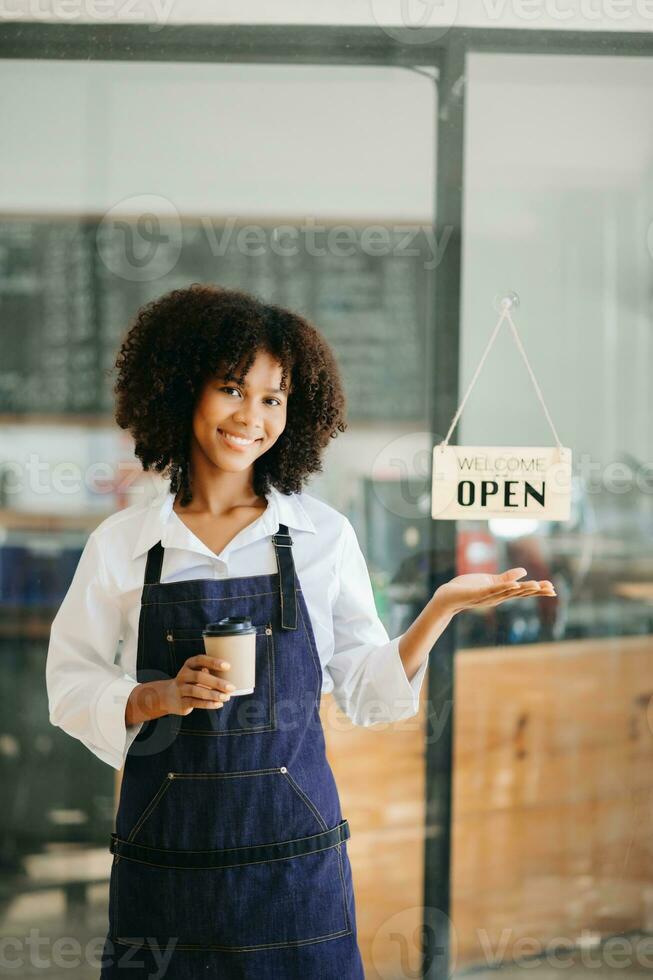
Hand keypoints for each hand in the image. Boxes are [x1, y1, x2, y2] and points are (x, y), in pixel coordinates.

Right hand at [163, 655, 235, 716]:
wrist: (168, 696)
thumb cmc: (191, 682)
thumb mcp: (197, 672)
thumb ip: (211, 672)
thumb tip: (235, 675)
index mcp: (189, 664)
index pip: (200, 660)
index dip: (213, 662)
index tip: (228, 666)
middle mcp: (183, 675)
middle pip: (199, 676)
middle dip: (216, 682)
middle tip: (231, 687)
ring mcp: (180, 689)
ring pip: (196, 690)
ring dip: (213, 694)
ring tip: (226, 697)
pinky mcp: (181, 702)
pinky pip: (195, 702)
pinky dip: (208, 704)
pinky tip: (218, 704)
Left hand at [435, 567, 555, 615]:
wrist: (447, 597)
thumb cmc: (467, 589)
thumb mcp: (490, 581)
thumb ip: (506, 577)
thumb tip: (524, 572)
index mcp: (501, 594)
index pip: (523, 591)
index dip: (537, 590)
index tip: (553, 588)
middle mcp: (497, 598)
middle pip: (520, 593)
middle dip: (536, 591)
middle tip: (552, 589)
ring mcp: (488, 597)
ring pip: (509, 592)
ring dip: (523, 588)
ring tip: (538, 585)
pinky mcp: (477, 594)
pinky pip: (492, 591)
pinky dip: (504, 588)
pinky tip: (514, 585)